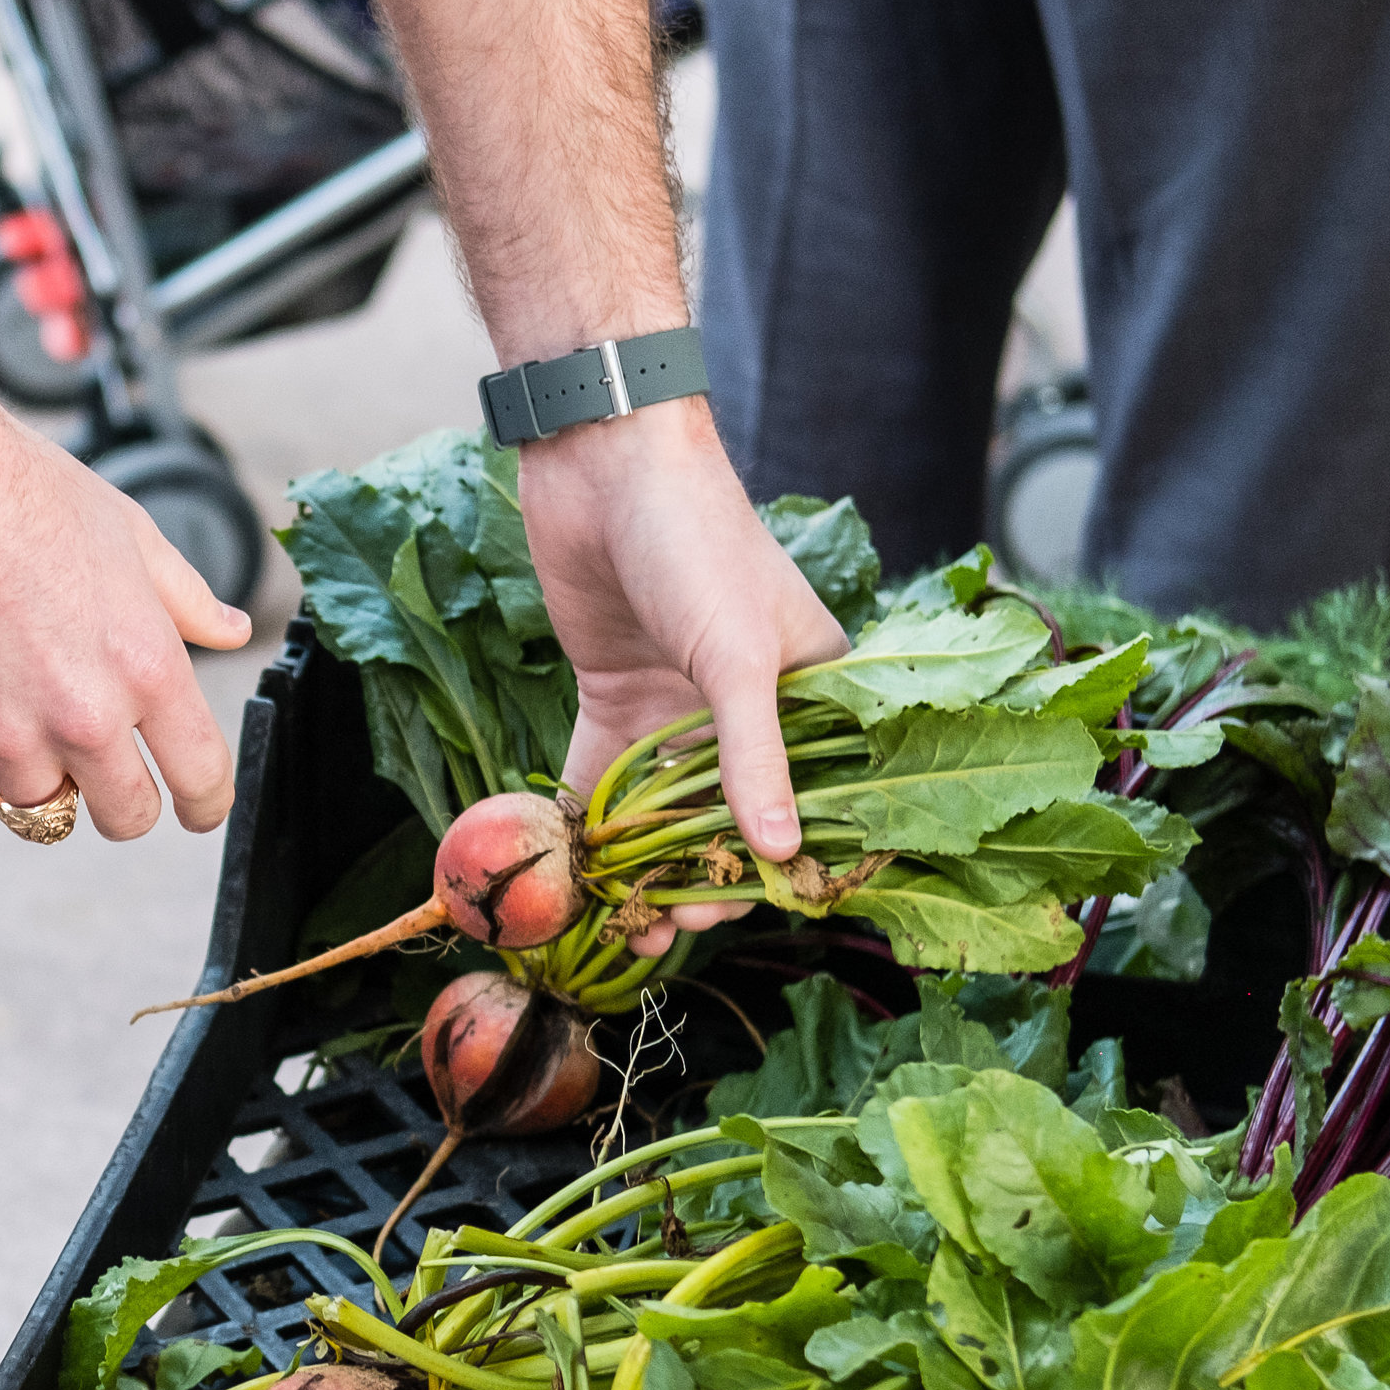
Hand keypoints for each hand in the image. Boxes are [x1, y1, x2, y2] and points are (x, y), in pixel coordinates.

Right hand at [0, 390, 253, 841]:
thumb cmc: (24, 488)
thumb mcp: (130, 533)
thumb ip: (186, 599)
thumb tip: (232, 631)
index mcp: (148, 666)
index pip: (201, 777)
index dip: (204, 803)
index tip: (194, 809)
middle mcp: (86, 715)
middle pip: (126, 817)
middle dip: (120, 800)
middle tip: (97, 768)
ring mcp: (6, 738)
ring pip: (39, 814)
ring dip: (31, 778)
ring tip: (11, 717)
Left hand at [516, 397, 848, 950]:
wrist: (605, 463)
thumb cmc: (699, 542)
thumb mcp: (736, 656)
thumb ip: (753, 756)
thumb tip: (780, 853)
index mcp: (816, 693)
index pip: (811, 797)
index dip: (780, 861)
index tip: (739, 909)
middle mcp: (752, 709)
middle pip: (732, 815)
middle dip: (702, 876)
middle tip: (665, 926)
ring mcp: (681, 705)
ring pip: (666, 810)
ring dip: (645, 867)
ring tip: (621, 923)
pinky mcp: (617, 697)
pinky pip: (606, 779)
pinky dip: (588, 823)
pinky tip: (573, 876)